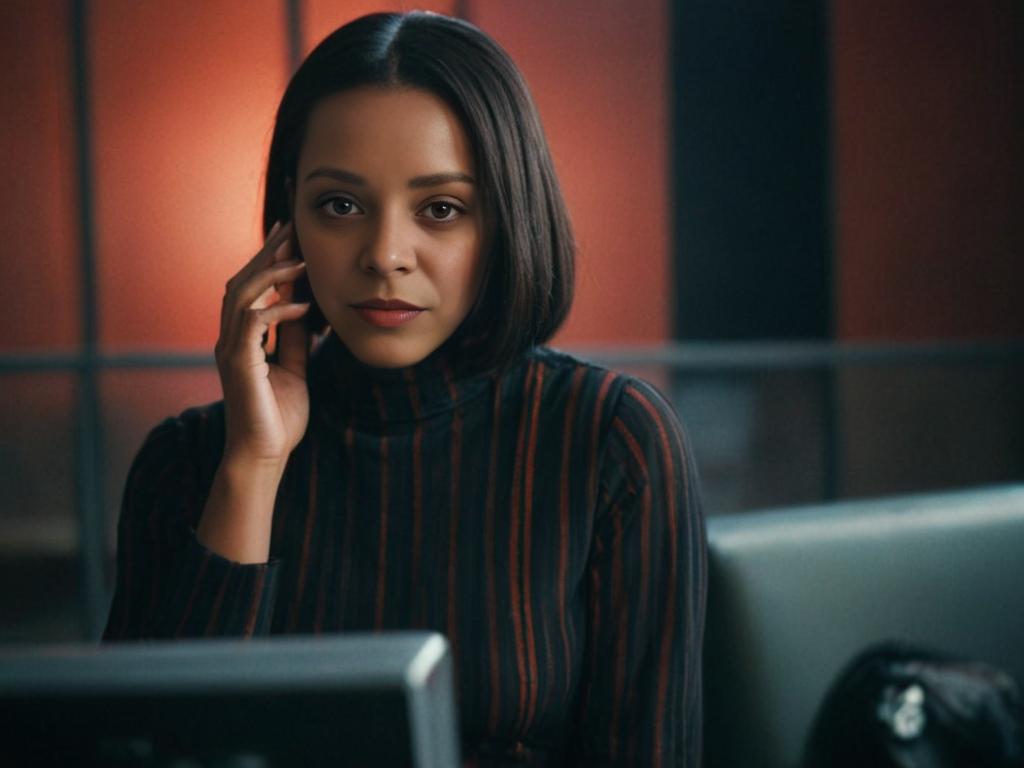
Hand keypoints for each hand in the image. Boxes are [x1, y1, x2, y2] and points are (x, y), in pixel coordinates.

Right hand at [214, 220, 310, 465]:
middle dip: (266, 254)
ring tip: (300, 261)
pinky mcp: (238, 364)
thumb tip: (305, 306)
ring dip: (271, 275)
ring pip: (242, 296)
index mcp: (241, 340)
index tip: (289, 235)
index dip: (267, 260)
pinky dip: (279, 310)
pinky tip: (303, 305)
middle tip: (290, 230)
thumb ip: (294, 338)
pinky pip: (254, 324)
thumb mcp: (294, 368)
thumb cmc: (278, 418)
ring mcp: (230, 351)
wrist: (264, 455)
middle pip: (242, 283)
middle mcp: (230, 339)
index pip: (250, 289)